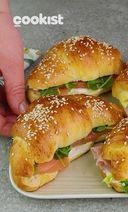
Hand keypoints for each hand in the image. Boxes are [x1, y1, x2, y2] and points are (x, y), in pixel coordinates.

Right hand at [0, 12, 25, 135]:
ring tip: (22, 108)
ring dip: (5, 108)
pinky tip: (14, 97)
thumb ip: (15, 88)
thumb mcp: (10, 64)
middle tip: (23, 118)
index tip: (18, 128)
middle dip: (7, 117)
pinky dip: (2, 96)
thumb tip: (20, 108)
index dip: (4, 125)